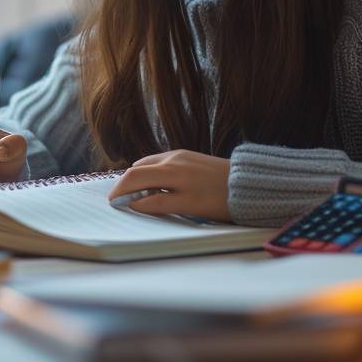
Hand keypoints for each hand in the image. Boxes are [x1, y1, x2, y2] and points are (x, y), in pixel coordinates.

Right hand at [107, 150, 231, 222]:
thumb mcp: (188, 206)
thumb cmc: (220, 200)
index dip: (120, 192)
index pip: (134, 178)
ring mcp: (180, 155)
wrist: (248, 184)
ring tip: (139, 196)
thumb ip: (158, 203)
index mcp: (171, 172)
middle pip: (137, 168)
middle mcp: (172, 159)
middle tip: (119, 200)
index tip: (113, 205)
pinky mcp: (187, 155)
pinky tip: (157, 186)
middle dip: (124, 184)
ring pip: (148, 164)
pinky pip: (160, 162)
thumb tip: (134, 203)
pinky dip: (151, 173)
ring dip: (138, 178)